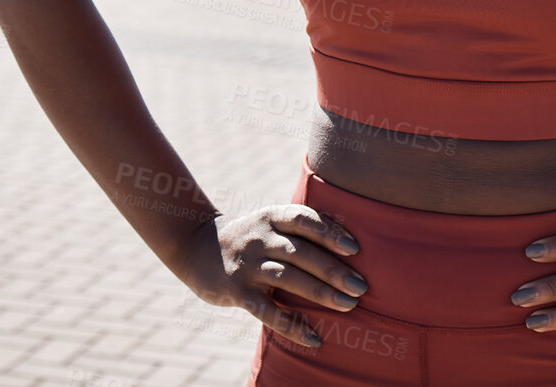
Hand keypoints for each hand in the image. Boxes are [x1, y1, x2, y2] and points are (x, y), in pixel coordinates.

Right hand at [176, 205, 367, 348]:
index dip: (330, 232)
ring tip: (349, 305)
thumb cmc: (247, 237)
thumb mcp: (268, 222)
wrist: (194, 247)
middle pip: (301, 252)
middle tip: (361, 286)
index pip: (304, 219)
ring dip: (321, 292)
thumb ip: (298, 229)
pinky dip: (292, 325)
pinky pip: (267, 311)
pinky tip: (313, 338)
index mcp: (271, 217)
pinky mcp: (237, 291)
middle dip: (334, 270)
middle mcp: (260, 237)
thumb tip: (349, 242)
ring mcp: (248, 265)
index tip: (355, 249)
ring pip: (288, 278)